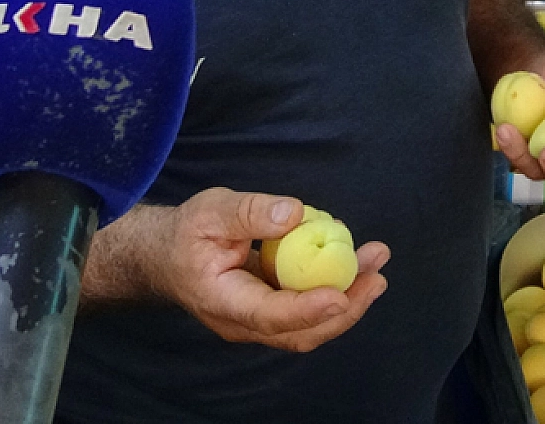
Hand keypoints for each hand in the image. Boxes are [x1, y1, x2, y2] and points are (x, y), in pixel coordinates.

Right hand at [148, 189, 389, 352]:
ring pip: (310, 325)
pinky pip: (309, 307)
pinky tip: (355, 261)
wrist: (168, 255)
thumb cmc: (186, 234)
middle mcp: (244, 322)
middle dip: (344, 308)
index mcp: (223, 301)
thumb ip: (249, 213)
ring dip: (348, 298)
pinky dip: (336, 287)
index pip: (269, 315)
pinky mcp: (273, 308)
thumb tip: (294, 214)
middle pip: (300, 332)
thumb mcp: (210, 212)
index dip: (307, 308)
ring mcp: (260, 319)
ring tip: (376, 265)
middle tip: (376, 275)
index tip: (340, 293)